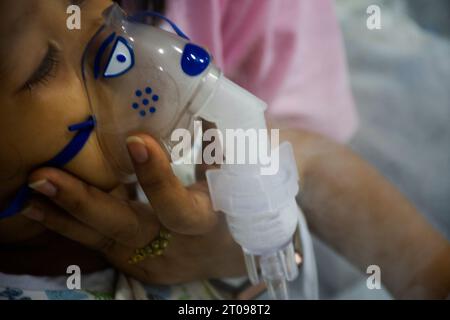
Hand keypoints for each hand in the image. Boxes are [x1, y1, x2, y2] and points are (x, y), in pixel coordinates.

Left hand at [23, 134, 245, 283]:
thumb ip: (216, 154)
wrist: (228, 254)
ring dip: (63, 214)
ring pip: (101, 239)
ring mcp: (148, 259)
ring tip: (31, 191)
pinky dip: (69, 222)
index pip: (178, 208)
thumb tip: (203, 114)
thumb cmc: (235, 212)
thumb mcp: (235, 185)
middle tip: (44, 177)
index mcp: (204, 223)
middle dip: (83, 202)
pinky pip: (97, 242)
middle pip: (125, 228)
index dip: (157, 179)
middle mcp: (172, 246)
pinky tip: (40, 206)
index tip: (136, 140)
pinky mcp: (132, 262)